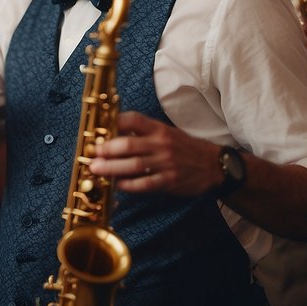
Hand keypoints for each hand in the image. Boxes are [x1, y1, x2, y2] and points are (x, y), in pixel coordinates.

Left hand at [91, 111, 222, 196]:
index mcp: (159, 129)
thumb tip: (113, 132)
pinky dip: (129, 185)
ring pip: (134, 166)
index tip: (97, 129)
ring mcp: (166, 163)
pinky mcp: (169, 181)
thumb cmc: (184, 147)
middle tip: (92, 153)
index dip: (113, 122)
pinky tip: (117, 185)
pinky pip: (145, 184)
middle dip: (107, 149)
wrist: (214, 164)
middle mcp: (161, 144)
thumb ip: (143, 132)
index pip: (133, 120)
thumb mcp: (166, 132)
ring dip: (112, 168)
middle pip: (129, 145)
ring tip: (96, 169)